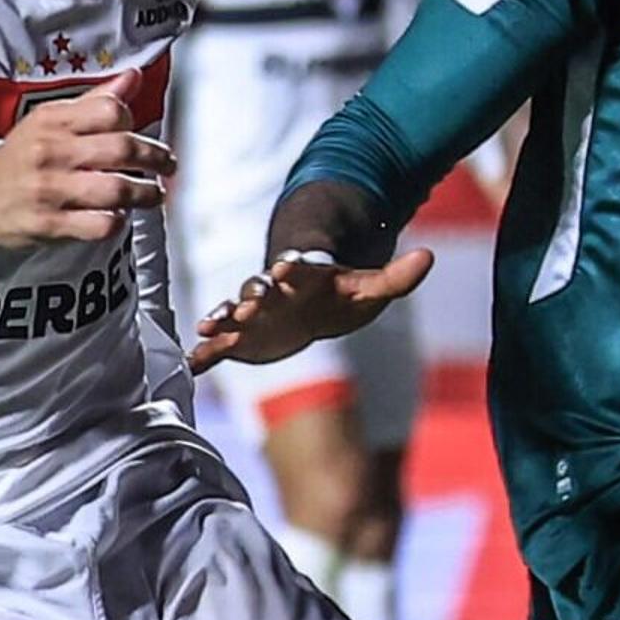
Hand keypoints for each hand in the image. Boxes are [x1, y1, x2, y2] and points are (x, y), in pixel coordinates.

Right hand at [0, 89, 170, 247]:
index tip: (139, 132)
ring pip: (115, 189)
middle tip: (167, 164)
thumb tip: (132, 78)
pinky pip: (97, 225)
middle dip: (154, 157)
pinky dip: (117, 221)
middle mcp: (51, 152)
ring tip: (154, 194)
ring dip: (145, 193)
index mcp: (53, 121)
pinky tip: (120, 217)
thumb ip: (93, 102)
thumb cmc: (20, 158)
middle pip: (120, 148)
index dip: (132, 121)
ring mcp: (49, 189)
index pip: (110, 111)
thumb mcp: (49, 121)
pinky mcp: (47, 224)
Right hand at [187, 248, 433, 372]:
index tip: (285, 268)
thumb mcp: (371, 288)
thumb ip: (398, 276)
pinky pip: (220, 347)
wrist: (312, 308)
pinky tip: (191, 363)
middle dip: (251, 294)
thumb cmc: (341, 296)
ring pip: (233, 314)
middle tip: (247, 301)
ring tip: (209, 325)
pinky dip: (204, 354)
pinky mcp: (242, 340)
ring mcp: (253, 316)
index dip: (291, 268)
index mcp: (303, 278)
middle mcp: (272, 294)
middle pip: (257, 289)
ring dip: (222, 318)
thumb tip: (429, 256)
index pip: (296, 268)